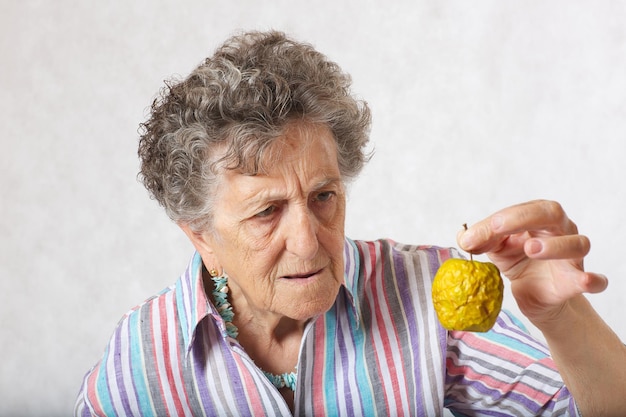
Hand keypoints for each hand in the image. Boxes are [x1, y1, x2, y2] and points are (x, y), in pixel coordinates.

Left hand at [457, 200, 607, 324]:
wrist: (536, 296)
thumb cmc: (518, 261)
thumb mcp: (495, 248)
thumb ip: (479, 240)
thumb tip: (463, 236)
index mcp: (538, 218)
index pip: (524, 210)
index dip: (502, 218)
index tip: (478, 233)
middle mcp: (560, 231)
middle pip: (553, 213)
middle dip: (526, 218)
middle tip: (499, 228)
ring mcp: (572, 257)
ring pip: (577, 243)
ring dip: (555, 245)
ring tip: (531, 250)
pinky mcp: (577, 282)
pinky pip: (595, 280)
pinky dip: (594, 279)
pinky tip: (585, 280)